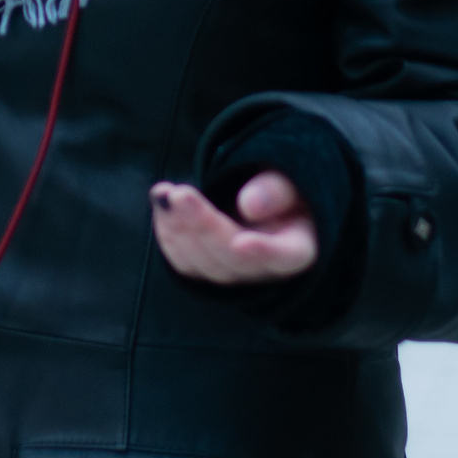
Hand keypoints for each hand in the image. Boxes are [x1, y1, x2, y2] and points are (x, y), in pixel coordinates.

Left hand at [149, 172, 317, 283]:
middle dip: (203, 226)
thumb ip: (274, 191)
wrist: (263, 204)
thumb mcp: (287, 181)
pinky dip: (168, 235)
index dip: (263, 252)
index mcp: (297, 246)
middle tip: (180, 195)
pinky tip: (161, 204)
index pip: (285, 256)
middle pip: (233, 258)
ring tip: (165, 193)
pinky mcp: (208, 272)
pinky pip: (185, 264)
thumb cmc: (282, 192)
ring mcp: (235, 276)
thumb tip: (249, 205)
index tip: (241, 242)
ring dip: (180, 230)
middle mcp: (266, 270)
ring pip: (205, 266)